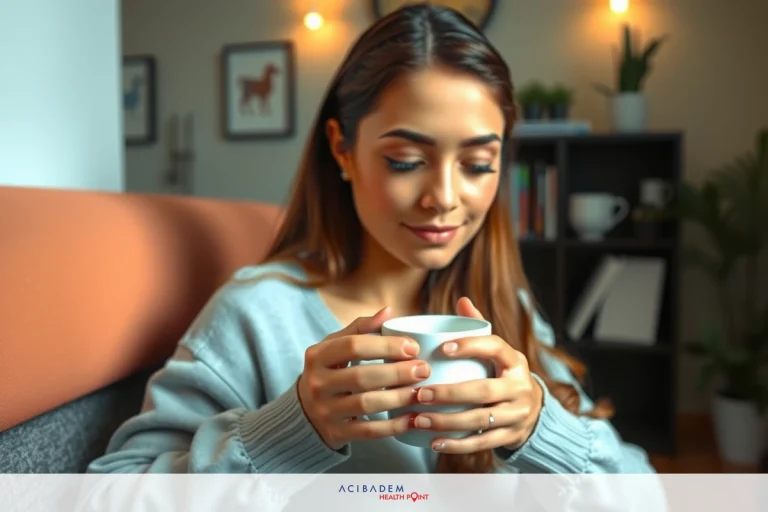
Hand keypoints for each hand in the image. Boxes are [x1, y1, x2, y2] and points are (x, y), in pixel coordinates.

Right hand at [297, 307, 429, 449]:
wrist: (306, 411)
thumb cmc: (329, 370)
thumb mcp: (336, 346)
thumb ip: (361, 328)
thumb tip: (389, 311)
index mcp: (317, 356)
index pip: (353, 346)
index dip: (386, 346)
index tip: (413, 348)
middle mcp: (317, 383)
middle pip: (361, 376)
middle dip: (397, 373)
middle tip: (424, 369)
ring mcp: (325, 410)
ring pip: (366, 404)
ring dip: (398, 398)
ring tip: (421, 392)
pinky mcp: (336, 432)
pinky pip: (369, 431)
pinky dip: (393, 426)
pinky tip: (413, 418)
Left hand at [410, 297, 542, 453]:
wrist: (535, 410)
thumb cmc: (504, 374)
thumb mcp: (498, 353)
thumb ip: (479, 328)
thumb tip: (461, 301)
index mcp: (515, 361)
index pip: (495, 348)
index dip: (470, 346)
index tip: (442, 348)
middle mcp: (519, 387)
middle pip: (484, 391)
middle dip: (449, 393)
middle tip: (419, 393)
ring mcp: (517, 414)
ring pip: (480, 420)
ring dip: (447, 421)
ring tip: (419, 418)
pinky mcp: (510, 436)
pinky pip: (482, 443)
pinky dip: (457, 444)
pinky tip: (433, 441)